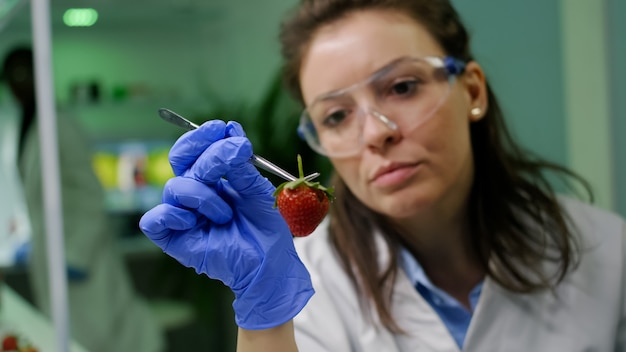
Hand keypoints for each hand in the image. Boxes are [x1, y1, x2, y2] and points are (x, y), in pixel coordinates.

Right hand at [139, 120, 313, 329]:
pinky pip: (155, 219)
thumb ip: (240, 164)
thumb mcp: (257, 190)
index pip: (195, 148)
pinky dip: (172, 215)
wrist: (269, 263)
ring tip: (226, 215)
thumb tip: (231, 130)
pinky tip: (194, 221)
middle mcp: (194, 192)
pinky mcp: (173, 238)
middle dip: (203, 154)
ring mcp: (182, 214)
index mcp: (211, 178)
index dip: (202, 136)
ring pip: (175, 187)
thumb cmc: (264, 227)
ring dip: (205, 197)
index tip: (222, 128)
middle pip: (179, 159)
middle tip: (227, 156)